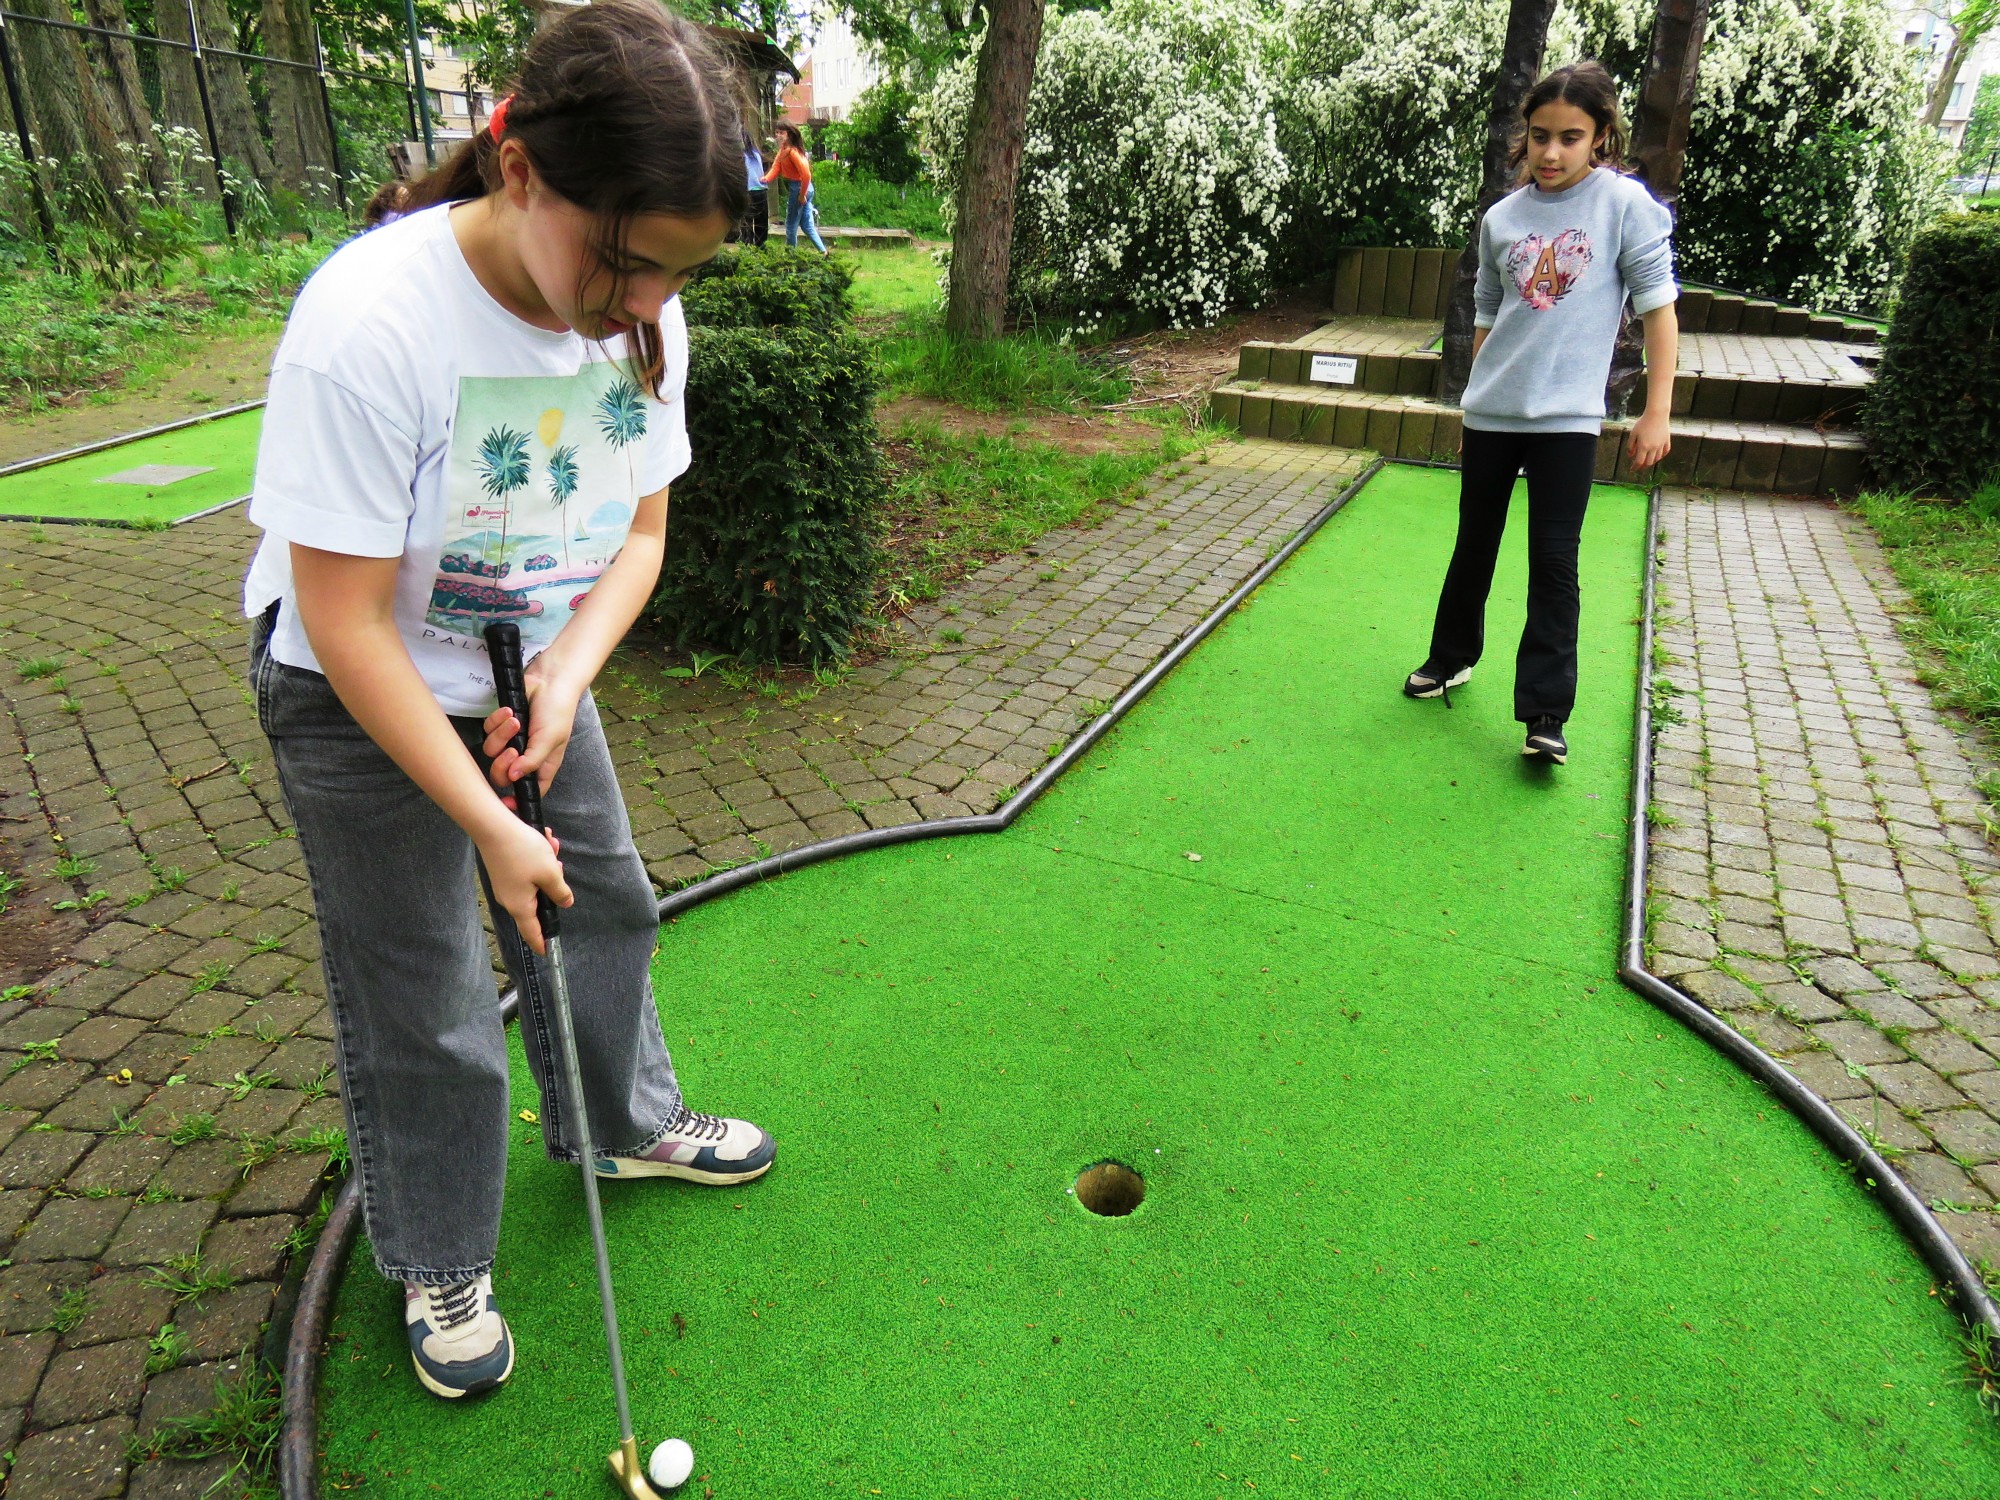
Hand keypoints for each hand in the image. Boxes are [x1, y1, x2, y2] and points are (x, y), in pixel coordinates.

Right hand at [477, 813, 571, 954]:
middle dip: (553, 882)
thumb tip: (565, 902)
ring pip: (535, 881)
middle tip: (557, 864)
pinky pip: (526, 870)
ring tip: (549, 844)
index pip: (532, 932)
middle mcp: (509, 898)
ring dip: (546, 865)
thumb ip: (560, 891)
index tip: (548, 951)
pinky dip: (536, 857)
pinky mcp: (503, 870)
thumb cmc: (522, 851)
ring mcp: (505, 884)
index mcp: (520, 906)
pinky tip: (540, 840)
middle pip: (539, 900)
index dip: (542, 942)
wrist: (492, 826)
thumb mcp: (549, 872)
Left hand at [482, 661, 580, 797]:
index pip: (528, 792)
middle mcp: (524, 756)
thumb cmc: (557, 711)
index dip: (516, 801)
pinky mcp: (500, 724)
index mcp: (541, 766)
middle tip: (512, 751)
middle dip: (502, 764)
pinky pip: (487, 729)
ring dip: (502, 735)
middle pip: (502, 775)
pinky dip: (497, 720)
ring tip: (516, 720)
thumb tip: (514, 778)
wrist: (549, 680)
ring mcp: (511, 740)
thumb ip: (533, 760)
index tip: (504, 803)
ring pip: (491, 751)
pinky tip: (510, 711)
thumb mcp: (551, 739)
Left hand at [1628, 411, 1671, 470]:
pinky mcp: (1667, 441)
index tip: (1632, 469)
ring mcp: (1661, 445)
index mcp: (1643, 447)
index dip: (1635, 467)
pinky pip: (1665, 452)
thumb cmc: (1643, 423)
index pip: (1639, 462)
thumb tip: (1630, 456)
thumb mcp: (1633, 434)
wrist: (1657, 414)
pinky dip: (1661, 456)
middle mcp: (1653, 448)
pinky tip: (1657, 455)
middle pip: (1648, 463)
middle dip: (1643, 466)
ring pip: (1657, 459)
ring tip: (1647, 461)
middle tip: (1639, 466)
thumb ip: (1630, 446)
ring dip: (1651, 462)